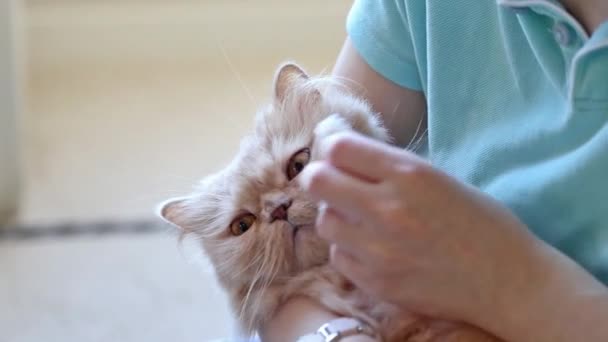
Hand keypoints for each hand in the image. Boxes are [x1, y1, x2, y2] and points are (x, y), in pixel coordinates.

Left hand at [299, 132, 547, 327]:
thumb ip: (390, 168)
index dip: (334, 148)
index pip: (339, 148)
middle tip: (334, 184)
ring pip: (324, 221)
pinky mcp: (375, 282)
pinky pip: (338, 256)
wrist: (507, 282)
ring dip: (336, 216)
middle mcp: (388, 209)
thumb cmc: (481, 224)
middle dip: (321, 178)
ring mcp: (378, 250)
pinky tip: (372, 248)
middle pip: (317, 181)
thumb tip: (342, 154)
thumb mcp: (439, 179)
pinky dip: (349, 249)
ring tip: (360, 220)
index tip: (339, 155)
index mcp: (409, 175)